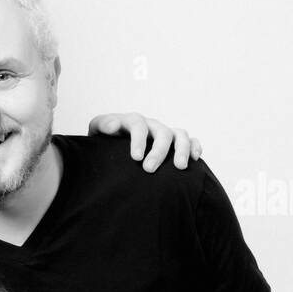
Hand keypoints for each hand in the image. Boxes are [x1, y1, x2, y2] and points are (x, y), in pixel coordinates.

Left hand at [88, 113, 202, 171]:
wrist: (111, 148)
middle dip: (158, 151)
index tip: (136, 158)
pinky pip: (190, 140)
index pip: (137, 124)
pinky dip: (195, 146)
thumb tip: (113, 126)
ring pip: (179, 135)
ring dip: (182, 149)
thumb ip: (103, 126)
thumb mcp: (97, 132)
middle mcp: (151, 125)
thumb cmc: (104, 142)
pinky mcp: (174, 142)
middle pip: (161, 132)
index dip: (138, 139)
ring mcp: (164, 133)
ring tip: (180, 167)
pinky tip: (195, 159)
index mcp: (131, 121)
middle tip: (149, 169)